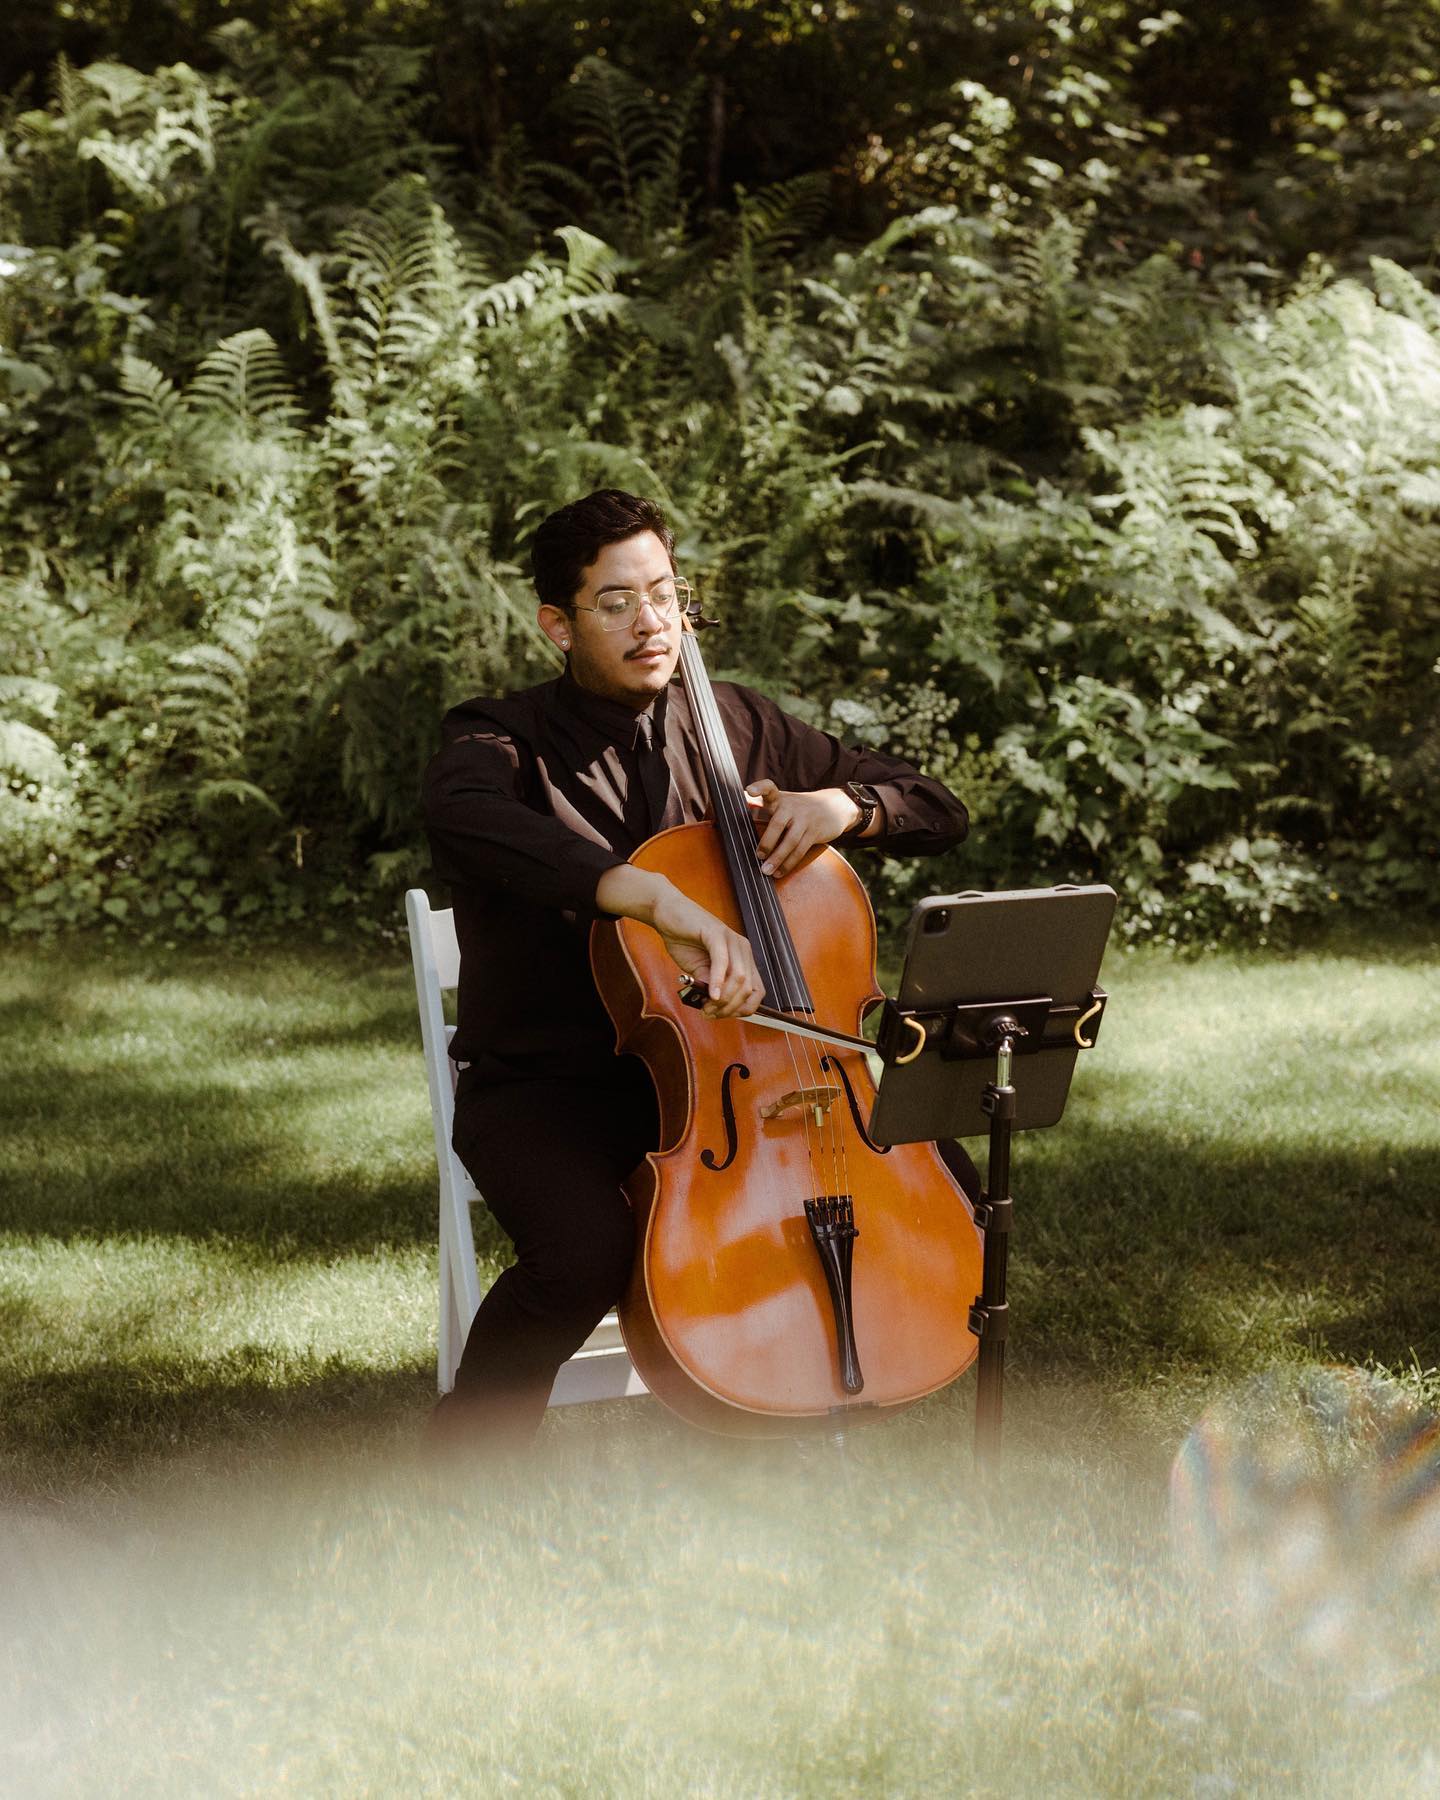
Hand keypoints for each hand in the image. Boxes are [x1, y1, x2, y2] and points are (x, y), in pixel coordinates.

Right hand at [595, 866, 764, 1019]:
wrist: (667, 914)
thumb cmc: (683, 941)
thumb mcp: (699, 971)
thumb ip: (711, 986)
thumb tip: (716, 1007)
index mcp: (743, 959)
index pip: (756, 992)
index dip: (741, 1009)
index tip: (720, 1016)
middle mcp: (743, 949)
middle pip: (748, 988)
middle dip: (730, 1008)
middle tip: (709, 1013)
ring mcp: (732, 939)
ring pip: (739, 978)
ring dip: (724, 999)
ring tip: (707, 1007)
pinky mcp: (716, 933)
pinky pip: (723, 961)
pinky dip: (718, 981)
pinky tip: (711, 994)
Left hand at [744, 779, 862, 878]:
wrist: (835, 806)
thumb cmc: (799, 808)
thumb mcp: (783, 802)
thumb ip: (761, 807)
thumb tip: (740, 808)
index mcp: (780, 798)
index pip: (769, 788)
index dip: (760, 787)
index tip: (749, 790)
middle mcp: (792, 806)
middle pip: (778, 823)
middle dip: (767, 841)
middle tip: (758, 856)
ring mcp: (804, 819)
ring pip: (790, 841)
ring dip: (778, 858)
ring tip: (766, 871)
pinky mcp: (814, 832)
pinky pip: (800, 850)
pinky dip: (789, 863)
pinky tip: (780, 872)